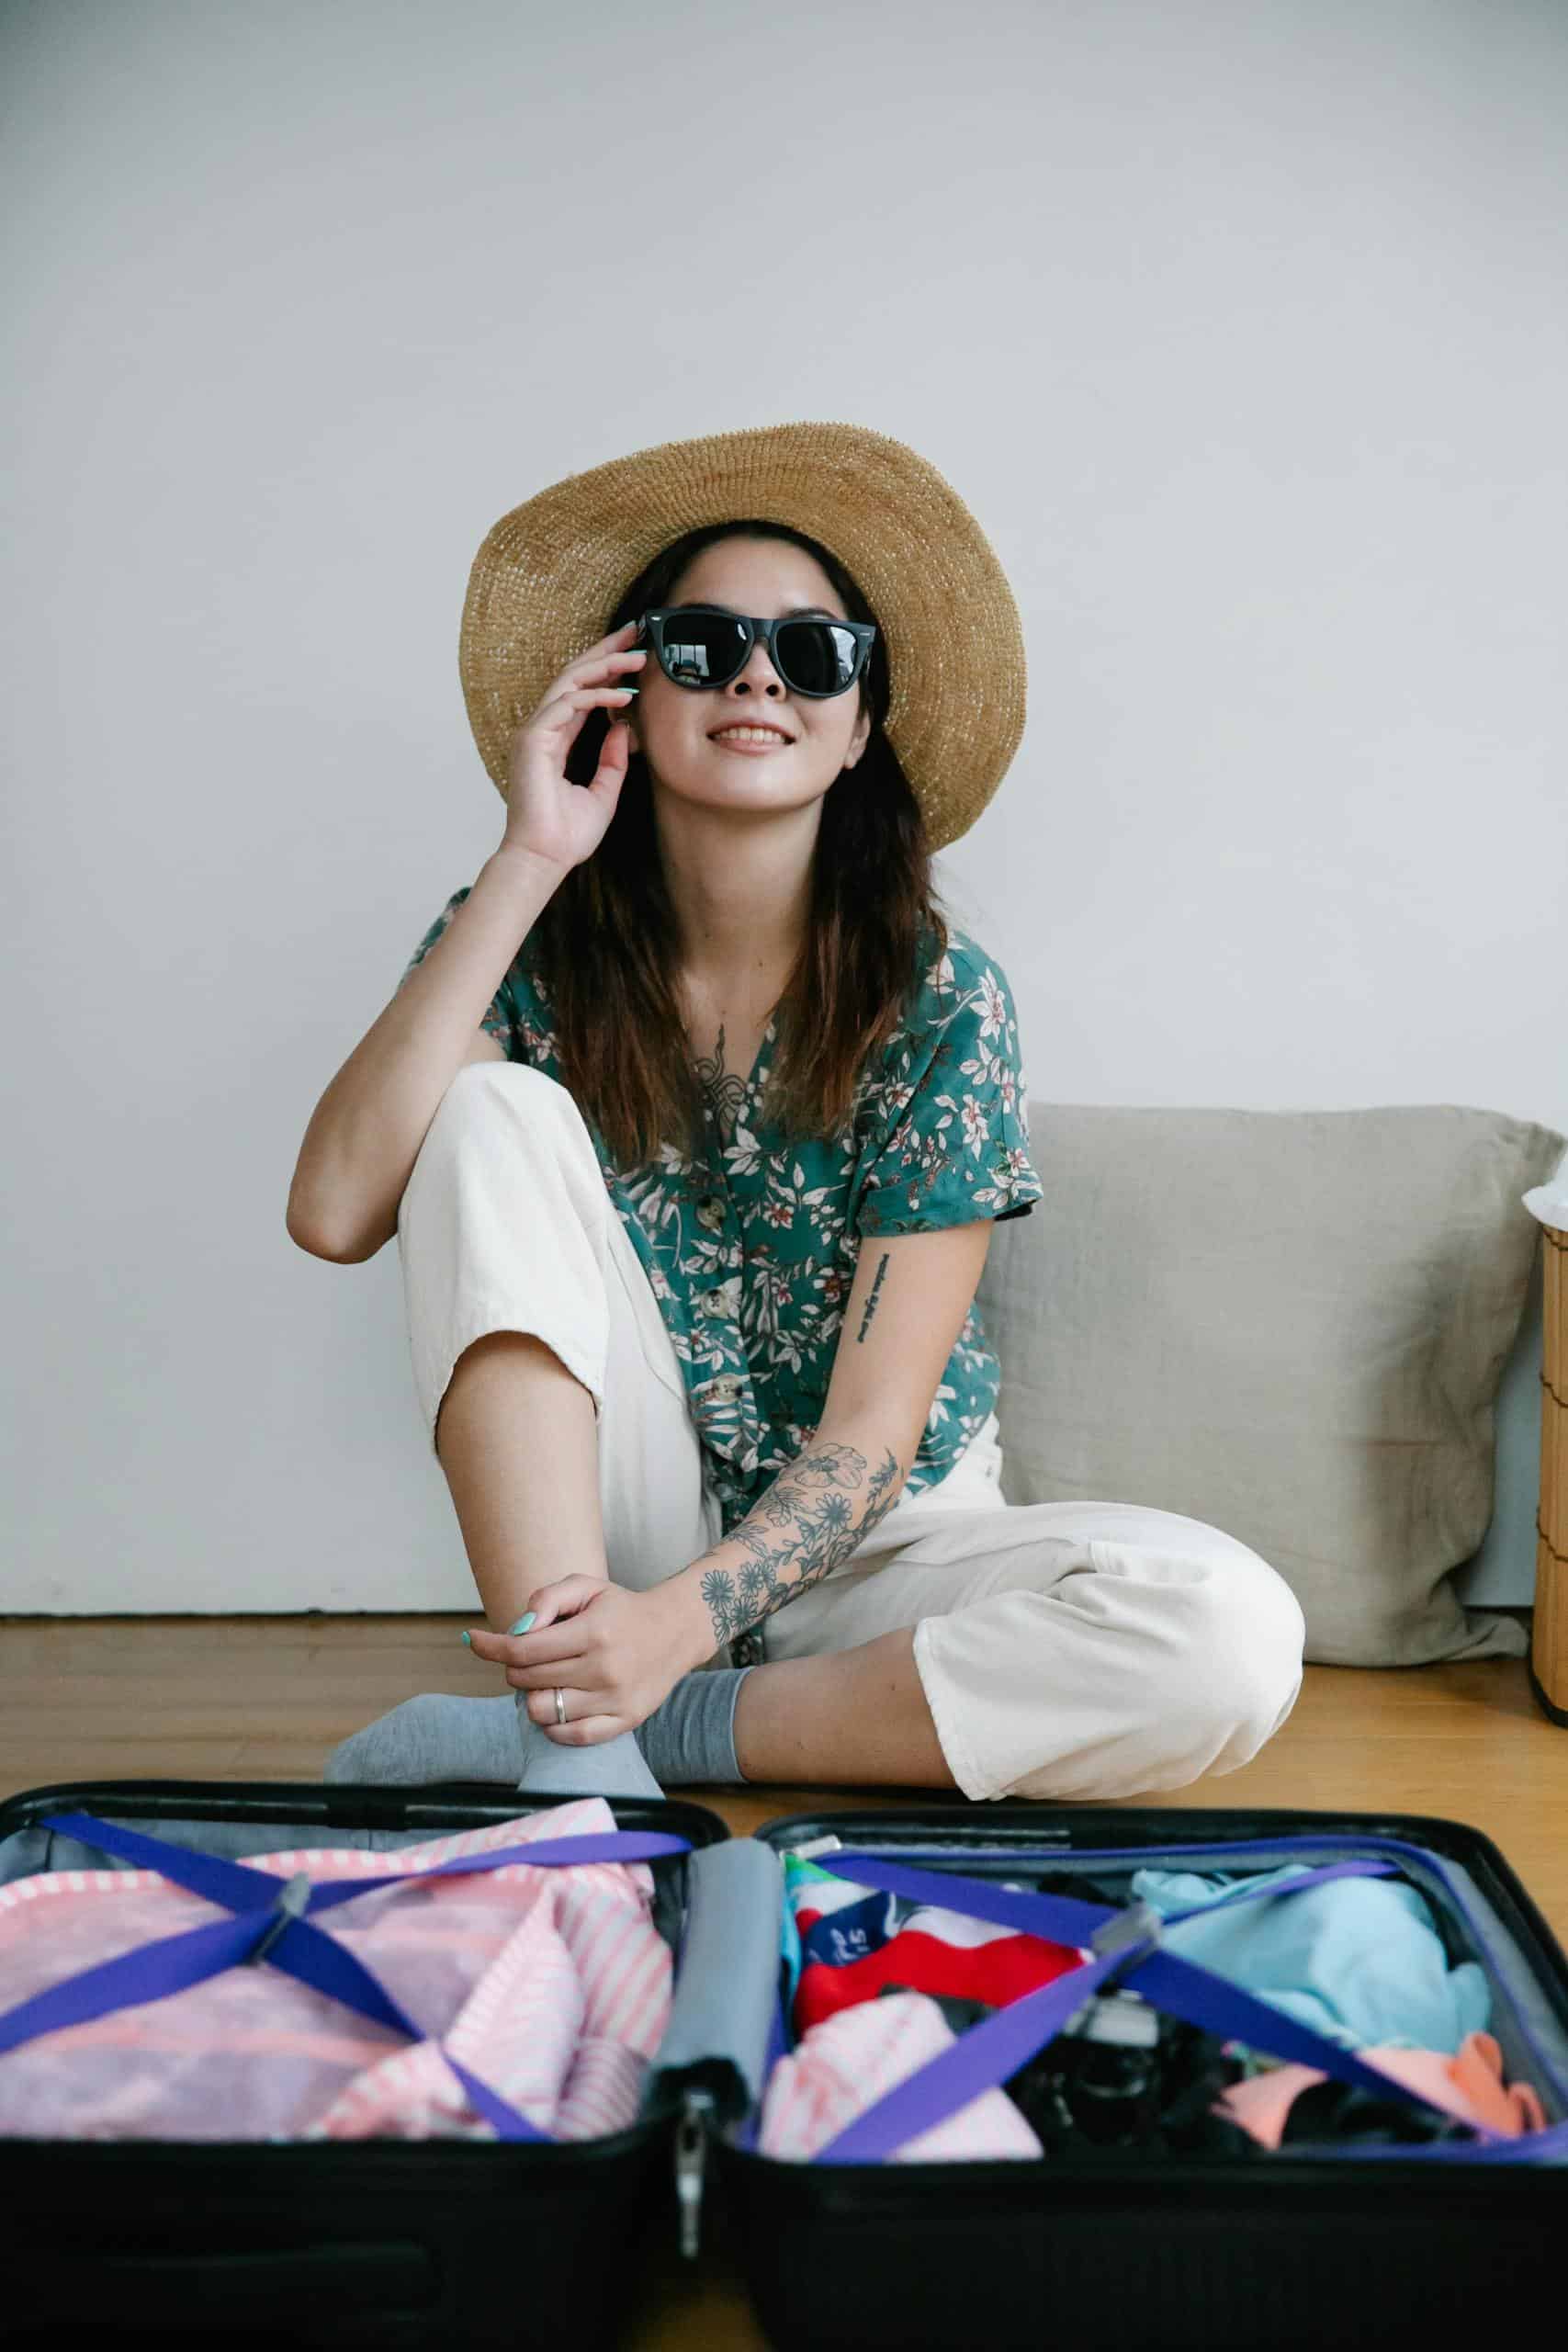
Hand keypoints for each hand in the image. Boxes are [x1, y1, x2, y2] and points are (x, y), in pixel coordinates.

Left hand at [463, 1572, 709, 1745]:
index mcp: (593, 1632)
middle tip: (530, 1656)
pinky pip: (569, 1735)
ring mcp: (614, 1699)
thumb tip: (516, 1630)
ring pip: (542, 1711)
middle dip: (515, 1667)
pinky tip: (559, 1702)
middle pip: (526, 1680)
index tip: (474, 1641)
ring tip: (548, 1679)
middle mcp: (603, 1669)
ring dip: (533, 1694)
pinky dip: (553, 1723)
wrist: (675, 1631)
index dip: (490, 1647)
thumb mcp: (585, 1587)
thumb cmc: (621, 1609)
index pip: (522, 1650)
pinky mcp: (624, 1722)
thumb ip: (547, 1600)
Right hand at [498, 619, 645, 874]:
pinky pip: (567, 705)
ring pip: (570, 683)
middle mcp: (543, 729)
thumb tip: (624, 728)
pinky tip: (622, 696)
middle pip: (575, 677)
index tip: (636, 653)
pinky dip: (595, 696)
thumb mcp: (604, 792)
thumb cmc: (568, 834)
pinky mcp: (533, 740)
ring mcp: (535, 732)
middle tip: (637, 633)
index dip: (608, 669)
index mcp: (557, 739)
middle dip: (606, 652)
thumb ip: (613, 760)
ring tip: (637, 658)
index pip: (582, 692)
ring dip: (605, 666)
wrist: (545, 858)